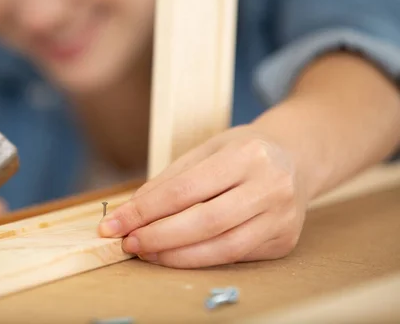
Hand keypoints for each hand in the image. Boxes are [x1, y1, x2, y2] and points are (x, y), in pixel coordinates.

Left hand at [97, 125, 308, 267]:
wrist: (296, 158)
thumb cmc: (243, 152)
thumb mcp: (206, 150)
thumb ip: (170, 180)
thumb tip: (132, 211)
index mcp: (247, 154)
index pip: (185, 189)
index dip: (144, 211)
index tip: (114, 223)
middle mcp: (270, 186)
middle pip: (204, 222)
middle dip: (158, 237)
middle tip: (128, 243)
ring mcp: (282, 217)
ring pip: (222, 248)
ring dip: (176, 255)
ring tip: (147, 252)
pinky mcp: (284, 242)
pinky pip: (235, 257)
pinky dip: (200, 258)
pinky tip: (176, 254)